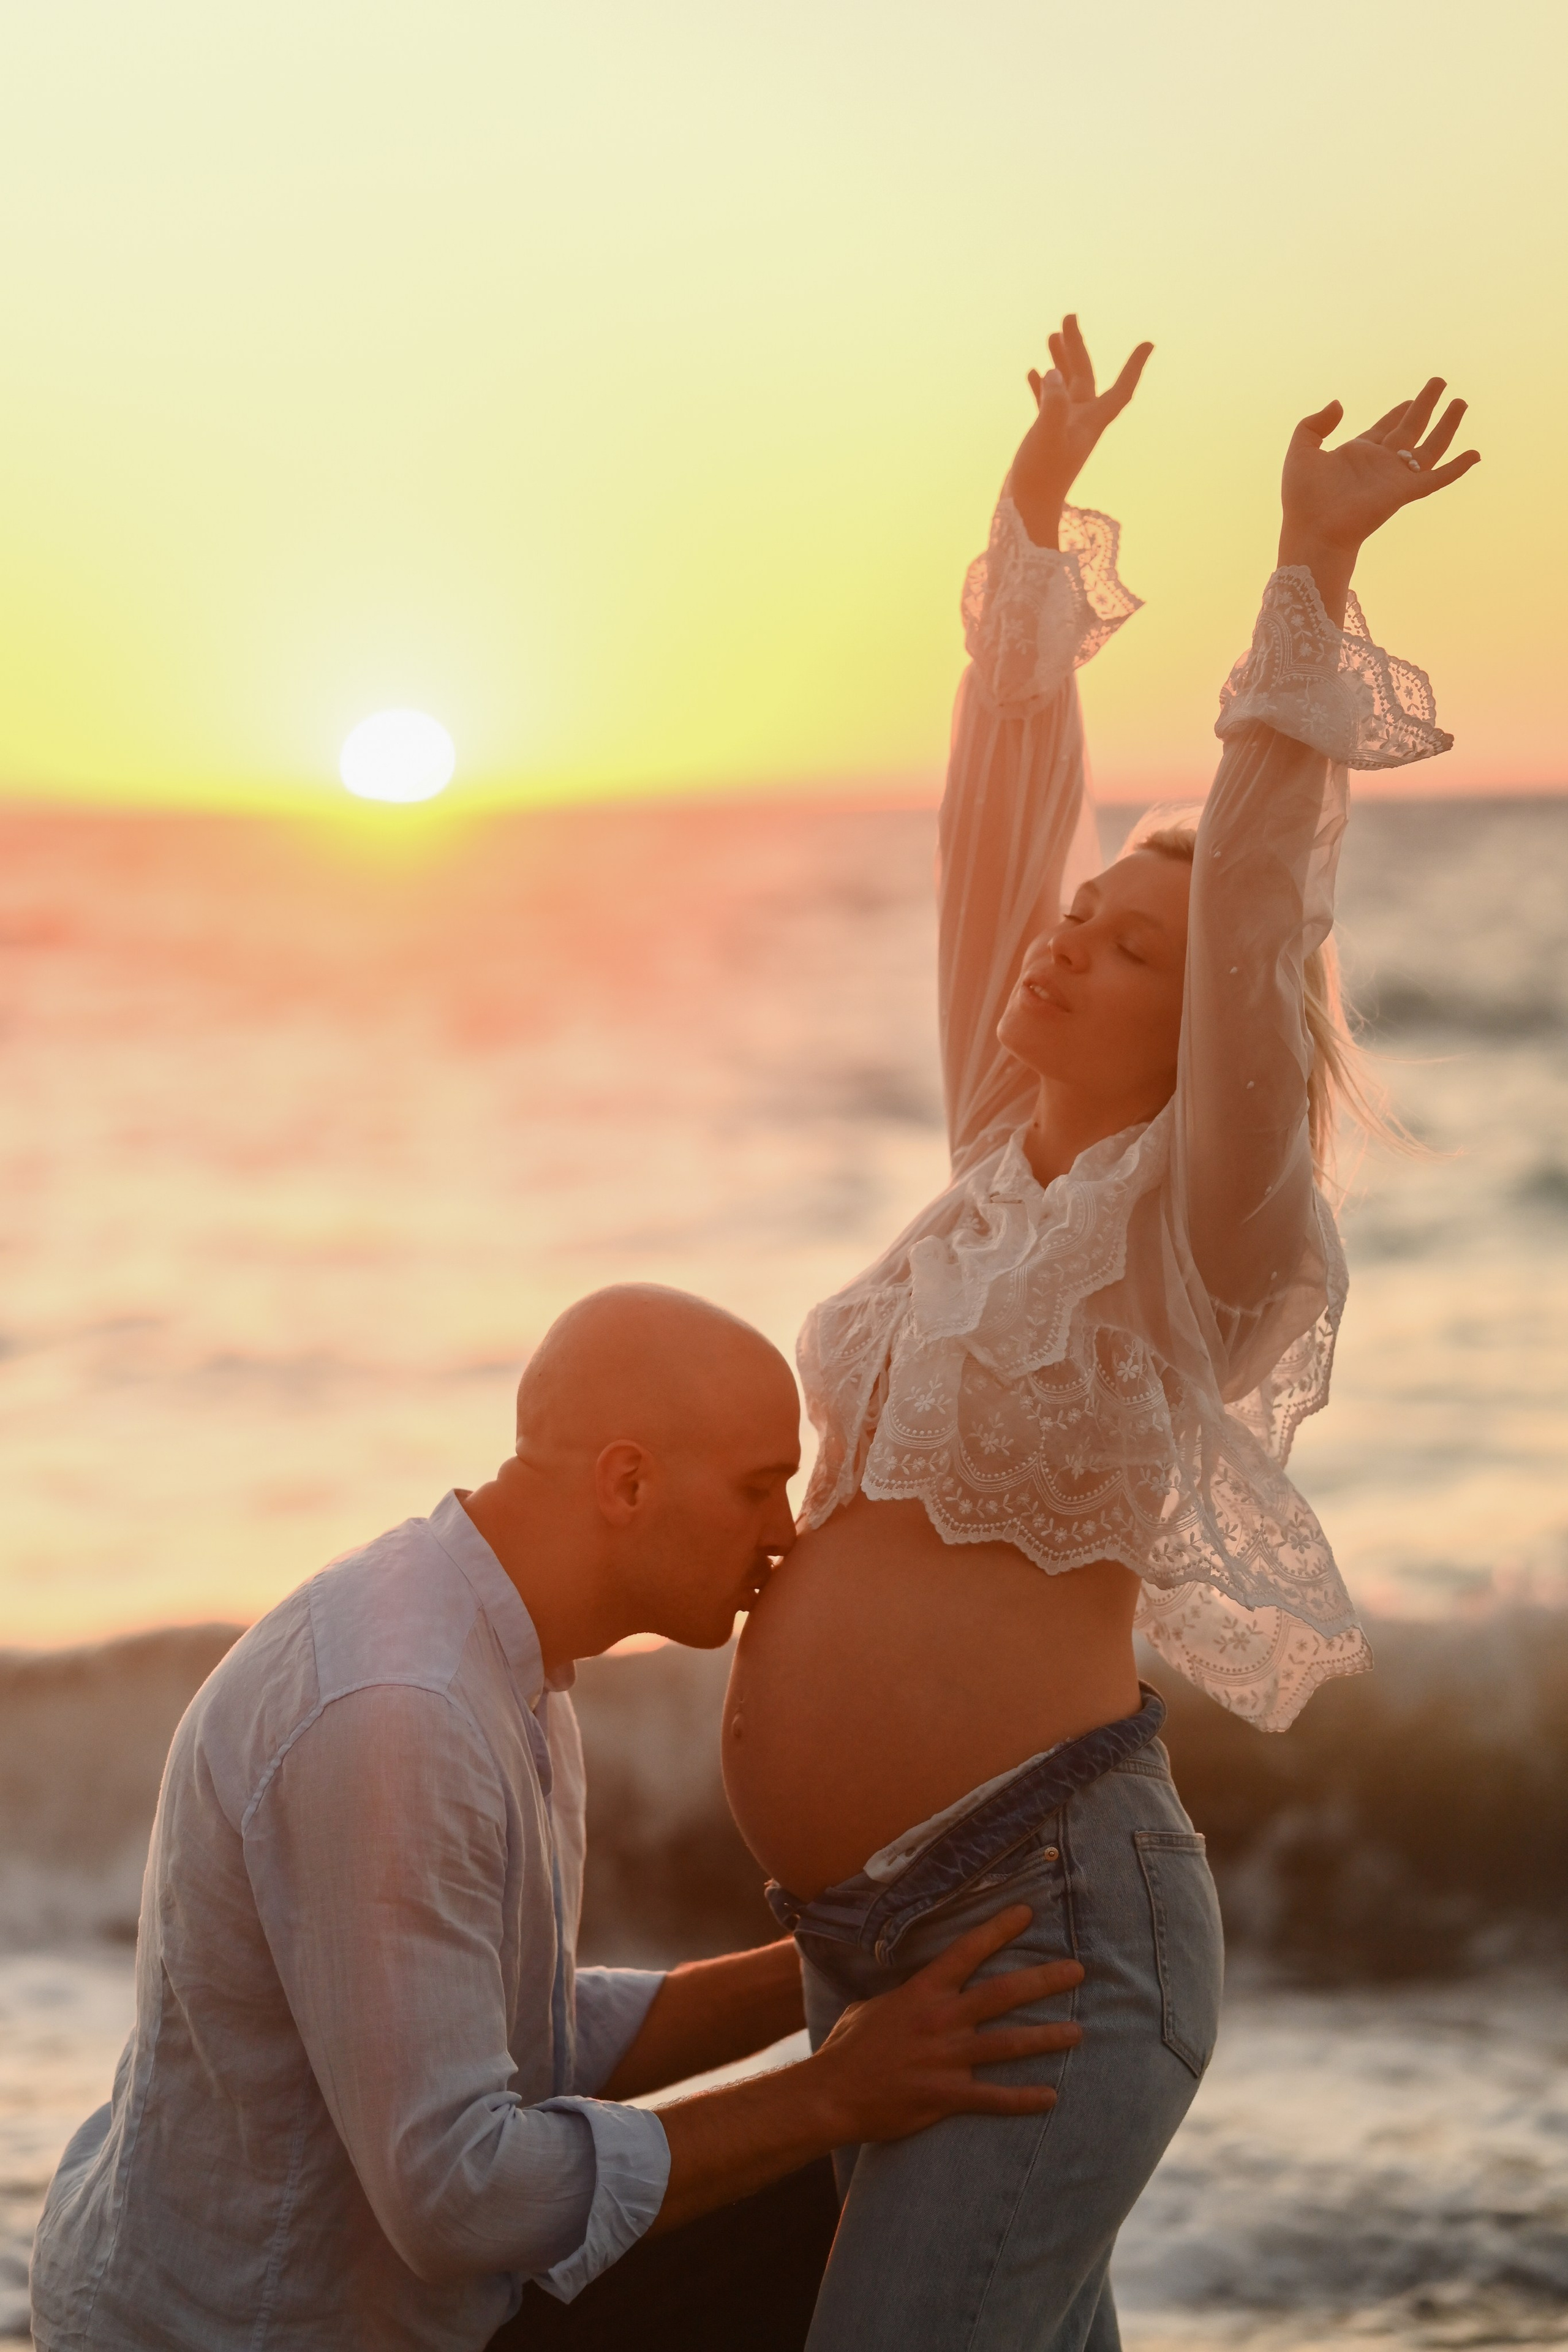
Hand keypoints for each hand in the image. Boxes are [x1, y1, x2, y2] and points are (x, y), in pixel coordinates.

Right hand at [812, 1903, 1082, 2141]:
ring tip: (1078, 2032)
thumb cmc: (849, 2048)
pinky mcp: (945, 2095)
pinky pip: (993, 2097)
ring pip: (1007, 2044)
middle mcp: (940, 2019)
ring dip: (1046, 2038)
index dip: (999, 1929)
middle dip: (1043, 1980)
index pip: (967, 1951)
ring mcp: (945, 2058)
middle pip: (1002, 1994)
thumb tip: (913, 1987)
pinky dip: (1024, 2099)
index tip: (1028, 1913)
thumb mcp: (870, 2007)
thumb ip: (901, 1996)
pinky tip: (1051, 2097)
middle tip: (1078, 1971)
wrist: (831, 2094)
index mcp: (922, 1992)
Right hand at [1011, 314, 1152, 548]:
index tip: (1148, 344)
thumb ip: (1052, 403)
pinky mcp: (1047, 435)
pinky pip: (1048, 402)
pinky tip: (1032, 371)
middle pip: (1085, 376)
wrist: (1027, 510)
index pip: (1121, 390)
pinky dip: (1042, 385)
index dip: (1135, 367)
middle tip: (1067, 317)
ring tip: (1050, 336)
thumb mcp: (1046, 437)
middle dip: (1077, 346)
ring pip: (1066, 385)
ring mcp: (1064, 428)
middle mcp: (1081, 422)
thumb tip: (1053, 373)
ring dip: (1060, 361)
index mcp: (1091, 422)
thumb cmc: (1040, 477)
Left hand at [1279, 378, 1478, 622]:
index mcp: (1358, 453)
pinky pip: (1437, 477)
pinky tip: (1475, 454)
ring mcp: (1394, 477)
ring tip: (1461, 402)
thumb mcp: (1301, 451)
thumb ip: (1314, 424)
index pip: (1385, 427)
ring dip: (1447, 424)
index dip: (1398, 411)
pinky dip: (1457, 468)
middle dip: (1425, 405)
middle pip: (1410, 428)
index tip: (1411, 399)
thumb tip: (1339, 404)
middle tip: (1440, 382)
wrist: (1312, 530)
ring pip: (1429, 447)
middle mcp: (1380, 463)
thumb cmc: (1303, 499)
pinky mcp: (1404, 492)